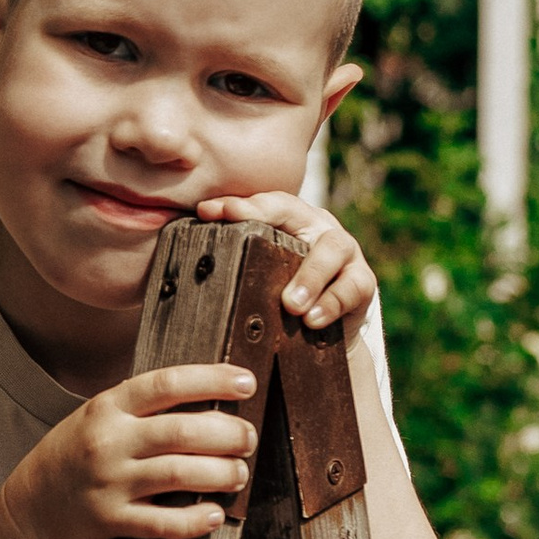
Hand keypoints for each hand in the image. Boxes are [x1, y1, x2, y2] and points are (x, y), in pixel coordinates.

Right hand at [0, 364, 261, 538]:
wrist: (33, 505)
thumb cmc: (80, 453)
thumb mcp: (101, 416)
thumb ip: (145, 406)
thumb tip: (215, 395)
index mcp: (108, 407)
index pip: (167, 384)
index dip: (212, 380)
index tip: (246, 382)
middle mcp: (108, 442)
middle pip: (180, 432)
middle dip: (227, 434)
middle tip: (248, 439)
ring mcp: (108, 482)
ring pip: (177, 475)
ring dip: (219, 474)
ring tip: (239, 474)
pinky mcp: (109, 521)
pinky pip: (160, 524)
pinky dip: (194, 520)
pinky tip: (214, 515)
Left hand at [192, 186, 376, 331]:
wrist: (324, 334)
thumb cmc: (280, 299)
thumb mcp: (257, 281)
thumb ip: (232, 271)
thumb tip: (176, 278)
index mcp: (289, 220)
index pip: (263, 204)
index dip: (237, 205)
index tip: (207, 212)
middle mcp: (317, 227)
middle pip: (296, 213)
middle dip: (268, 222)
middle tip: (243, 248)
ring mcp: (344, 252)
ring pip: (331, 251)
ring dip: (309, 276)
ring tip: (291, 304)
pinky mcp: (362, 281)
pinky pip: (351, 288)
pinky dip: (332, 303)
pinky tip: (312, 320)